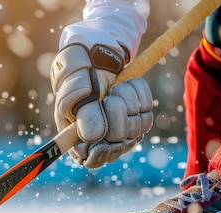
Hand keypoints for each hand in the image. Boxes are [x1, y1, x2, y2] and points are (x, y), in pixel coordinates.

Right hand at [50, 43, 153, 167]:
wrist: (100, 46)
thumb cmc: (81, 63)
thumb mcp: (77, 81)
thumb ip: (82, 109)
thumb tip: (92, 138)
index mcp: (74, 131)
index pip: (88, 158)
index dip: (99, 153)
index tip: (105, 142)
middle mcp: (96, 133)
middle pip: (117, 144)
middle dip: (118, 115)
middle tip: (110, 95)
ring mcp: (118, 126)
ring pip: (135, 130)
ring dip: (130, 101)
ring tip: (117, 86)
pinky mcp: (135, 116)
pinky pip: (147, 115)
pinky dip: (140, 96)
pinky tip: (129, 85)